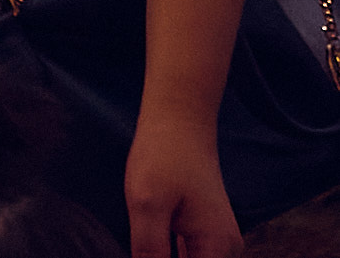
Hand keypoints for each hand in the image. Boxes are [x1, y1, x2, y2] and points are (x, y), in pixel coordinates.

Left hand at [129, 111, 241, 257]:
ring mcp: (217, 242)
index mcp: (217, 248)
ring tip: (143, 247)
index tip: (145, 256)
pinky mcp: (204, 232)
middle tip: (140, 248)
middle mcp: (225, 250)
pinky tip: (147, 252)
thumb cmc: (163, 157)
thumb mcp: (147, 204)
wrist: (178, 122)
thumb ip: (149, 250)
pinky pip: (189, 257)